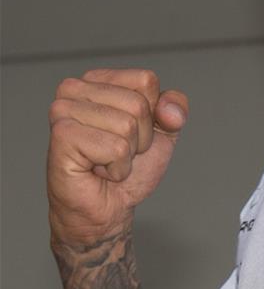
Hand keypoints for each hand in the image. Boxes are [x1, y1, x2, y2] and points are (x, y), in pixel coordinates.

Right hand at [47, 68, 188, 245]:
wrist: (107, 210)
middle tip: (116, 153)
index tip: (131, 134)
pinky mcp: (62, 136)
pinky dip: (117, 168)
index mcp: (97, 79)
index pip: (145, 80)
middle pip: (138, 103)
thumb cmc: (129, 169)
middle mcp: (74, 89)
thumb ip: (175, 110)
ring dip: (127, 155)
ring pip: (127, 125)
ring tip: (105, 162)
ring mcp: (64, 111)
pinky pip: (116, 148)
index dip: (151, 114)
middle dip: (140, 137)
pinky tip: (96, 172)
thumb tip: (169, 111)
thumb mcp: (164, 132)